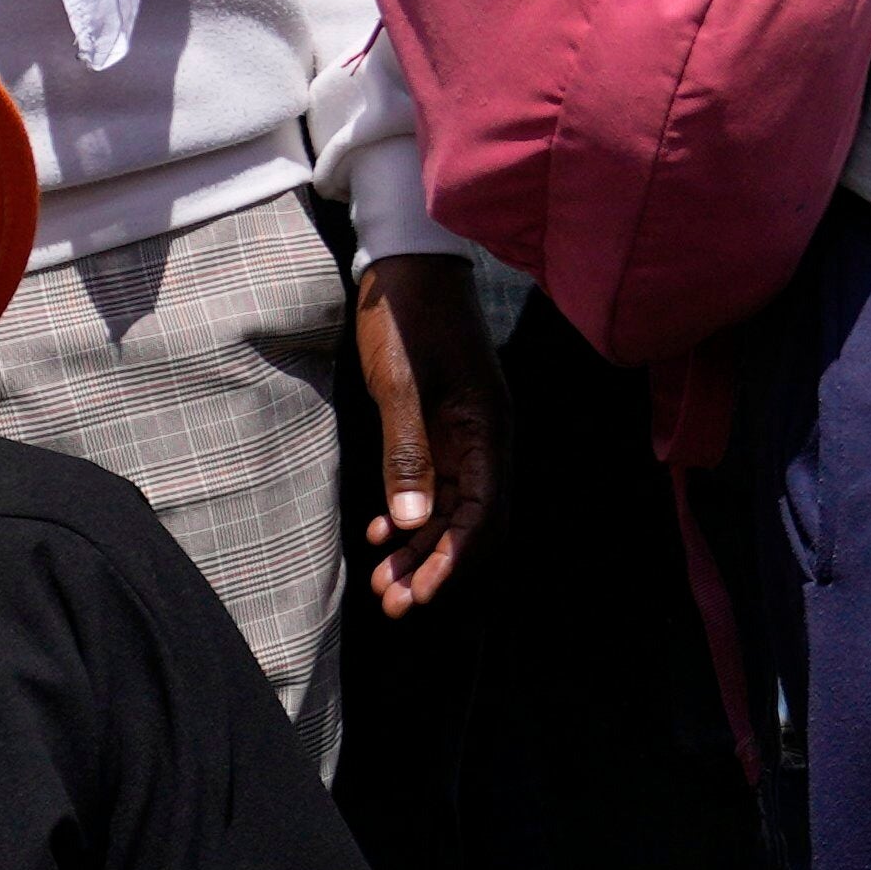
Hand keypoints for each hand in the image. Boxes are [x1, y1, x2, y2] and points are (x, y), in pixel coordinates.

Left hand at [351, 255, 505, 614]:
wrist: (407, 264)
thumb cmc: (408, 318)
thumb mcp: (402, 387)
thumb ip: (409, 455)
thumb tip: (415, 523)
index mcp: (487, 431)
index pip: (482, 515)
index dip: (453, 561)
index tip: (422, 594)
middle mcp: (485, 441)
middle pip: (470, 523)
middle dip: (435, 567)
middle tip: (396, 604)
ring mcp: (466, 436)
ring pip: (451, 510)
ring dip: (420, 550)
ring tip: (385, 583)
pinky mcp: (444, 429)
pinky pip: (436, 487)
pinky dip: (412, 515)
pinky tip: (383, 535)